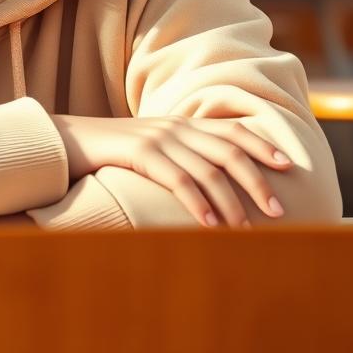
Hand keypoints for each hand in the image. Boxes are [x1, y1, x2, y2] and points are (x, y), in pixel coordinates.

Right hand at [51, 113, 292, 228]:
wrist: (64, 140)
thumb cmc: (108, 153)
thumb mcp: (149, 149)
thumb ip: (177, 157)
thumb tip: (211, 183)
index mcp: (180, 123)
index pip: (230, 130)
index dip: (260, 145)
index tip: (287, 165)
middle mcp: (174, 126)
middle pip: (228, 150)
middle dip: (256, 179)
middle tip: (278, 210)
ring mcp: (157, 138)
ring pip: (207, 169)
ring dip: (231, 201)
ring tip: (247, 229)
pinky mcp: (138, 152)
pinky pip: (177, 179)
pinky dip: (197, 203)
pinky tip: (209, 224)